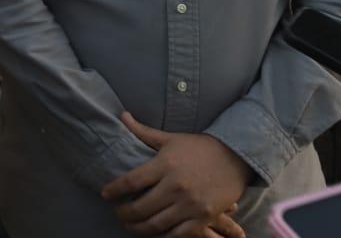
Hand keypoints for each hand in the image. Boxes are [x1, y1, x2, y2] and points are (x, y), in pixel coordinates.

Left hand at [101, 112, 250, 236]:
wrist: (235, 157)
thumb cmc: (199, 147)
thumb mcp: (170, 138)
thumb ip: (143, 132)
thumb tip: (122, 115)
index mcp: (164, 164)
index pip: (131, 181)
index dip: (114, 190)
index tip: (105, 194)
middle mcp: (176, 185)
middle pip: (140, 207)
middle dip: (123, 213)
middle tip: (117, 213)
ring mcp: (191, 204)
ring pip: (156, 224)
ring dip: (138, 228)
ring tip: (130, 225)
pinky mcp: (204, 217)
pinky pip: (178, 234)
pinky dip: (163, 236)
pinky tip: (154, 233)